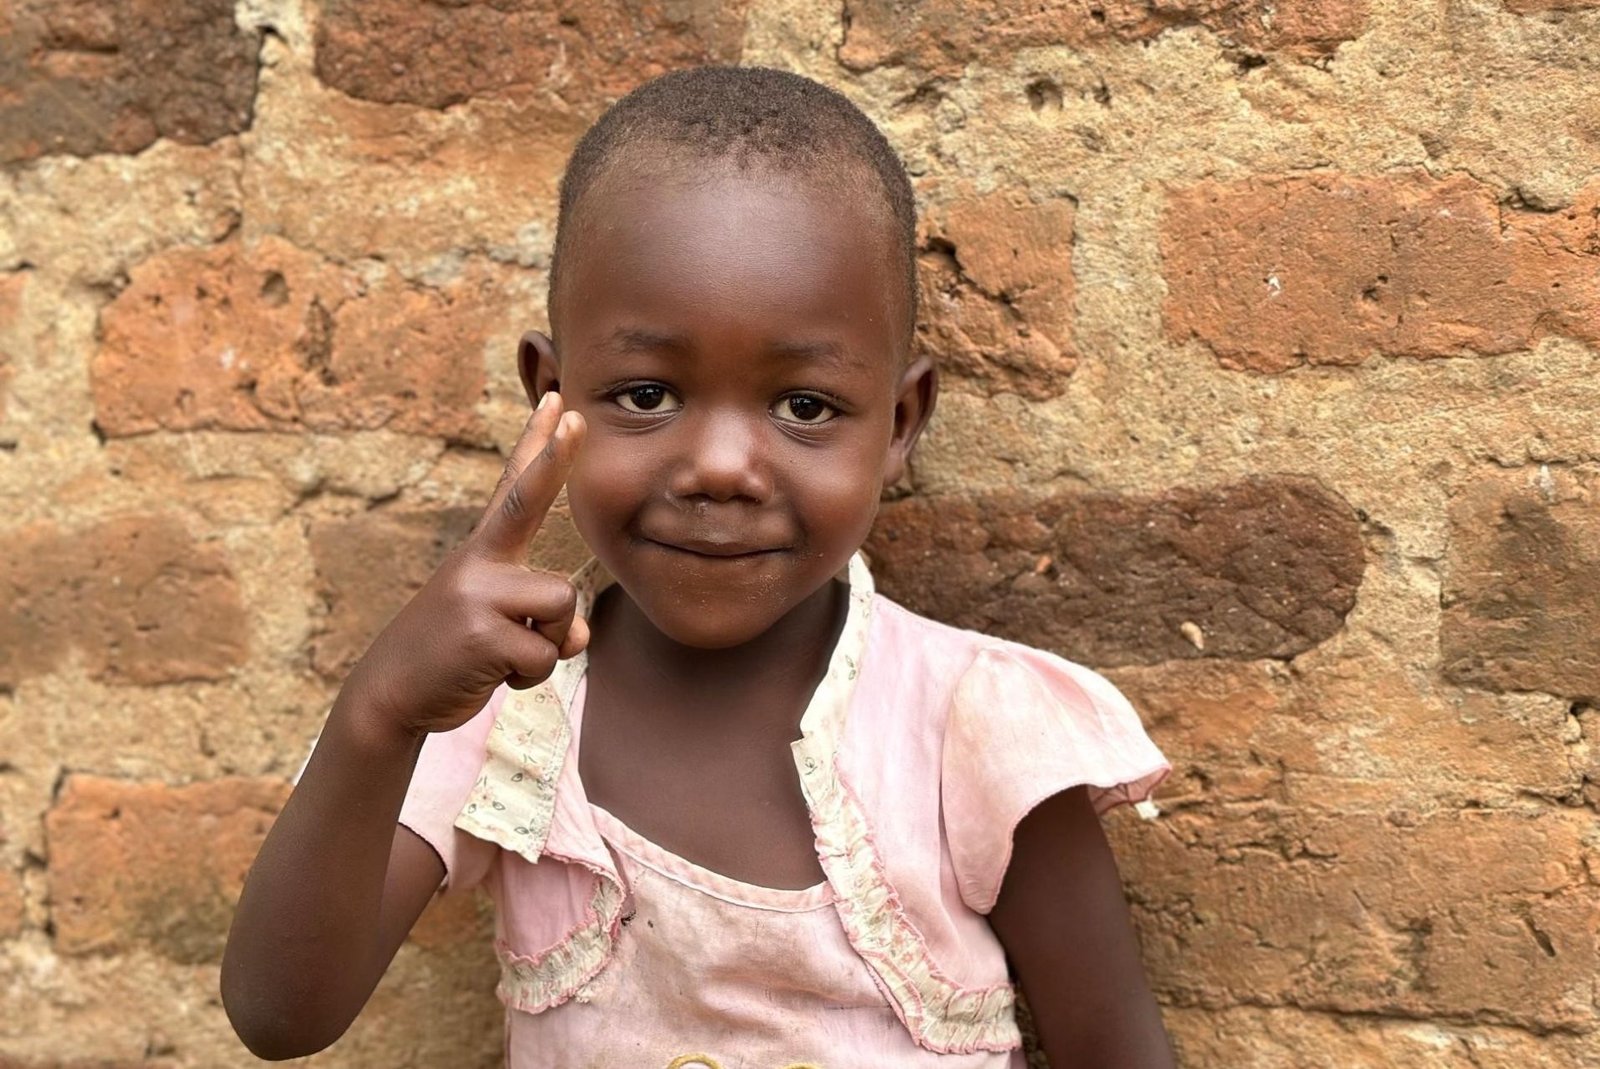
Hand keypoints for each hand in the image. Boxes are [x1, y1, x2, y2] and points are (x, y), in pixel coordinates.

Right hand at [341, 393, 588, 739]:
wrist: (390, 695)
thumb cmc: (455, 657)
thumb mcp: (502, 630)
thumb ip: (545, 621)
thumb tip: (579, 635)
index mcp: (483, 553)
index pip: (515, 488)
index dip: (538, 446)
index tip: (557, 403)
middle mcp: (478, 562)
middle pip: (527, 502)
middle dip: (553, 458)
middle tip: (576, 413)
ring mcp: (476, 595)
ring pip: (562, 603)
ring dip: (550, 643)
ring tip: (506, 654)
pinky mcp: (480, 636)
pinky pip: (544, 654)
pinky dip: (530, 676)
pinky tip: (492, 674)